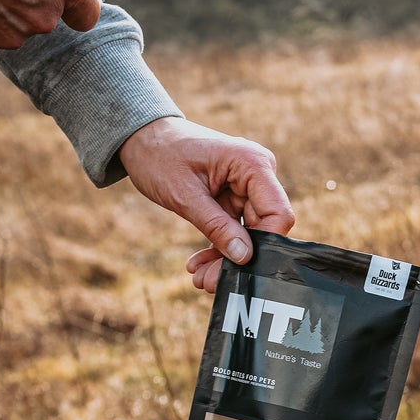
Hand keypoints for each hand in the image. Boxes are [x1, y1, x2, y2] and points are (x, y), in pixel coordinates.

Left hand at [120, 118, 294, 290]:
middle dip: (238, 258)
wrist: (141, 136)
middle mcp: (257, 174)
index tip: (238, 269)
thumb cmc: (159, 154)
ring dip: (225, 258)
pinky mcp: (234, 197)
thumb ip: (216, 226)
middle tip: (209, 282)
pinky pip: (234, 229)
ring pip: (248, 234)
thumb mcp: (184, 194)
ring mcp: (247, 187)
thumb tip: (244, 257)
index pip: (277, 214)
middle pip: (263, 228)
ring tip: (200, 277)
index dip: (263, 245)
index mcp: (253, 164)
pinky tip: (200, 264)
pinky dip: (219, 247)